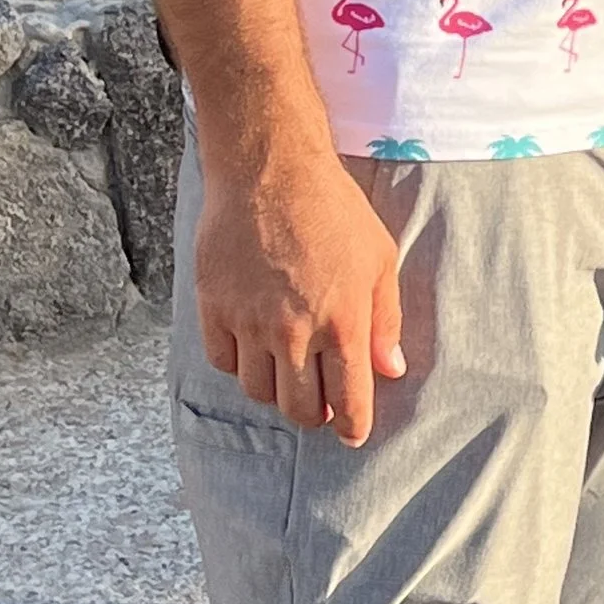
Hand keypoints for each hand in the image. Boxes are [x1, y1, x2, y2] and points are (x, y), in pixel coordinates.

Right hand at [195, 138, 406, 445]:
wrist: (268, 170)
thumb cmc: (332, 209)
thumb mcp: (379, 258)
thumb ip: (384, 319)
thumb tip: (389, 368)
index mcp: (342, 323)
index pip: (348, 400)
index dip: (352, 426)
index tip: (352, 434)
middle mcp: (294, 331)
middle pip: (298, 408)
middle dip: (314, 414)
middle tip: (320, 402)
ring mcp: (249, 322)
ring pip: (258, 391)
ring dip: (276, 390)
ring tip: (288, 370)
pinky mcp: (213, 307)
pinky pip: (224, 362)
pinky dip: (240, 364)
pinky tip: (254, 346)